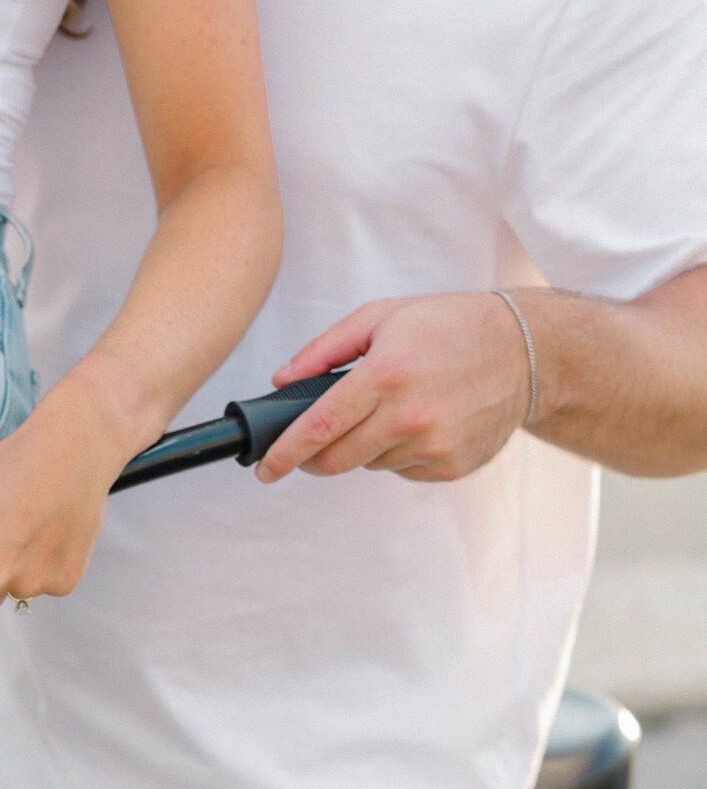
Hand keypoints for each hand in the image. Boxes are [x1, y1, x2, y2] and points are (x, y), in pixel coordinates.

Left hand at [0, 364, 156, 627]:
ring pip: (19, 590)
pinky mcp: (64, 581)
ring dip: (22, 569)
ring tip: (33, 526)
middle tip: (6, 535)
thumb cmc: (9, 466)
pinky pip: (49, 582)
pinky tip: (53, 531)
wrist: (70, 451)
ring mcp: (32, 585)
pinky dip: (50, 564)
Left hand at [256, 292, 534, 483]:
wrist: (524, 351)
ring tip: (394, 408)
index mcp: (386, 374)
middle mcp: (408, 416)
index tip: (265, 470)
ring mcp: (431, 445)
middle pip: (336, 460)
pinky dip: (399, 452)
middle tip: (314, 443)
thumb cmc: (450, 327)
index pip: (320, 426)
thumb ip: (326, 349)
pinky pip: (402, 471)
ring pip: (369, 464)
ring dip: (365, 446)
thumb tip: (281, 381)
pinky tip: (422, 422)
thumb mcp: (384, 317)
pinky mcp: (449, 466)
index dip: (285, 453)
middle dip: (315, 457)